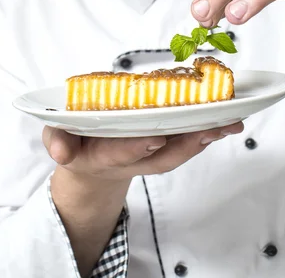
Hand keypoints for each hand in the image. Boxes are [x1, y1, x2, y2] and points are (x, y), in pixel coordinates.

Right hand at [43, 122, 243, 181]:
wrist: (89, 162)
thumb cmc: (75, 141)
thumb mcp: (58, 138)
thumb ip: (57, 140)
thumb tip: (60, 151)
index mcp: (102, 155)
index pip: (118, 153)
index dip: (136, 147)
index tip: (154, 138)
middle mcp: (131, 158)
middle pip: (160, 155)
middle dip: (184, 143)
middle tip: (208, 130)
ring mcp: (148, 154)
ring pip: (178, 151)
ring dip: (203, 138)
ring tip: (227, 124)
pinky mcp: (162, 146)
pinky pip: (185, 143)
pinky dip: (205, 133)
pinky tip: (225, 122)